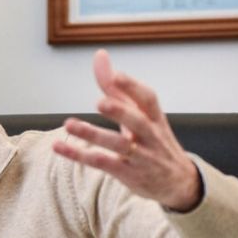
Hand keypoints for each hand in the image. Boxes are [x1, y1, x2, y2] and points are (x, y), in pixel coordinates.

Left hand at [53, 49, 201, 211]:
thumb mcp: (141, 115)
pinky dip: (80, 155)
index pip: (149, 99)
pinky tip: (59, 146)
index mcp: (155, 118)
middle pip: (138, 122)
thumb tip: (100, 55)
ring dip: (93, 135)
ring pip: (119, 145)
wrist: (179, 182)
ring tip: (68, 124)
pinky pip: (102, 163)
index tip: (116, 75)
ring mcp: (141, 157)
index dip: (133, 87)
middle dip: (121, 112)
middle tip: (100, 102)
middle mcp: (151, 136)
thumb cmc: (153, 140)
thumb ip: (117, 88)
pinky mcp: (128, 174)